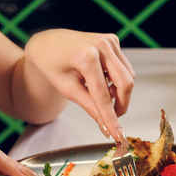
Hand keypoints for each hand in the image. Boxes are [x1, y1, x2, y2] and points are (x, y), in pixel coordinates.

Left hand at [23, 30, 134, 146]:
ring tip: (96, 93)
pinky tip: (100, 79)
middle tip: (111, 117)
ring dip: (118, 92)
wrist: (47, 44)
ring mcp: (109, 40)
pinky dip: (116, 80)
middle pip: (125, 83)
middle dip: (121, 104)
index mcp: (86, 57)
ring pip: (128, 76)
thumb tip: (107, 127)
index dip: (112, 118)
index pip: (104, 95)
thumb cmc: (52, 65)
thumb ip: (90, 107)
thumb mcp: (67, 89)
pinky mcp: (113, 40)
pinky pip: (124, 67)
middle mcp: (102, 45)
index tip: (119, 135)